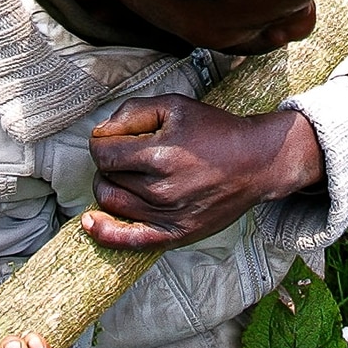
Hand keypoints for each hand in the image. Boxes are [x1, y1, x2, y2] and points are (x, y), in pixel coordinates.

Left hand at [79, 98, 324, 250]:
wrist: (256, 162)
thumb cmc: (215, 131)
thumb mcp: (175, 106)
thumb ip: (132, 112)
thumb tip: (101, 132)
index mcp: (160, 155)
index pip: (102, 154)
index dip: (100, 142)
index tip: (112, 139)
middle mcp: (162, 190)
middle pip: (105, 179)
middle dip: (108, 164)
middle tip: (125, 155)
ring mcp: (169, 216)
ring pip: (112, 205)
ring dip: (110, 187)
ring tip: (125, 176)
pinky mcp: (177, 234)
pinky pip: (131, 241)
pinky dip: (106, 234)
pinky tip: (91, 224)